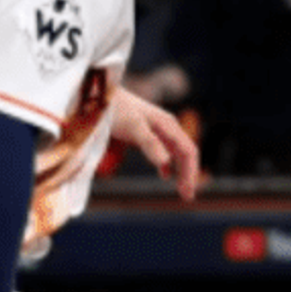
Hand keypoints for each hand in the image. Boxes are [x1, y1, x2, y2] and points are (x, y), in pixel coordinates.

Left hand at [110, 84, 200, 199]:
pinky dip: (168, 164)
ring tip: (180, 189)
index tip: (188, 193)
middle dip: (188, 174)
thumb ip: (150, 144)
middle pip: (185, 153)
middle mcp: (167, 126)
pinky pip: (165, 150)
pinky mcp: (147, 132)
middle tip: (187, 197)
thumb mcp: (134, 127)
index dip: (191, 173)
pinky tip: (164, 174)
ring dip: (180, 171)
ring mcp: (158, 129)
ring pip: (176, 152)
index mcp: (168, 125)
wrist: (99, 94)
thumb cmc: (115, 109)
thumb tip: (166, 163)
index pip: (189, 151)